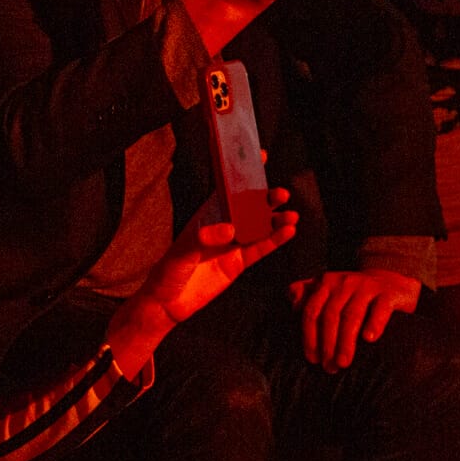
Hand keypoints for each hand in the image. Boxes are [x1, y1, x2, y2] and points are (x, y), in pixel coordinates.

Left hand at [107, 192, 298, 369]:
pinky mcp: (238, 263)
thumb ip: (203, 238)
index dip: (242, 174)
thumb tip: (230, 230)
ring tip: (291, 215)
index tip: (259, 157)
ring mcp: (232, 245)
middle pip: (248, 208)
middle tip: (281, 193)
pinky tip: (288, 231)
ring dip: (276, 220)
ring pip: (259, 228)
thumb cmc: (168, 271)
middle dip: (265, 199)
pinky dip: (274, 241)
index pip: (226, 190)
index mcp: (206, 215)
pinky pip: (260, 249)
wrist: (168, 303)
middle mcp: (222, 226)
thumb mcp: (182, 252)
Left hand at [289, 268, 420, 373]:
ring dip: (346, 341)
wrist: (393, 282)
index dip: (309, 336)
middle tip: (329, 367)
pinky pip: (380, 309)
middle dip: (327, 344)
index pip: (311, 311)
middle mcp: (344, 283)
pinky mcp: (389, 293)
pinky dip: (374, 323)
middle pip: (330, 315)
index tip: (312, 359)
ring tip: (343, 363)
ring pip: (352, 315)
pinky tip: (369, 339)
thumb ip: (306, 293)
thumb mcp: (328, 290)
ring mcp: (367, 286)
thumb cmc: (354, 294)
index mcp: (325, 283)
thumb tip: (294, 306)